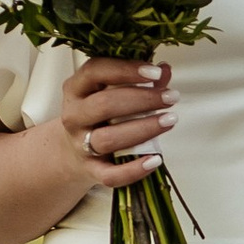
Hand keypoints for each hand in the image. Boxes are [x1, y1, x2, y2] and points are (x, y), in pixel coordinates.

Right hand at [59, 56, 173, 184]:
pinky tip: (155, 159)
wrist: (72, 150)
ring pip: (109, 139)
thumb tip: (165, 69)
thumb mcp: (110, 91)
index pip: (95, 71)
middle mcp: (74, 116)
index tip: (155, 72)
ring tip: (170, 120)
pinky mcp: (91, 170)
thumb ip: (137, 80)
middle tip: (170, 97)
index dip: (125, 69)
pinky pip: (111, 175)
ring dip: (143, 129)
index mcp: (76, 88)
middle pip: (104, 105)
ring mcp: (80, 144)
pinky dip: (133, 170)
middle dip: (142, 100)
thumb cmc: (98, 115)